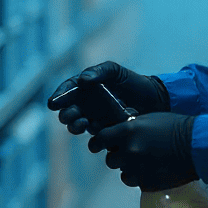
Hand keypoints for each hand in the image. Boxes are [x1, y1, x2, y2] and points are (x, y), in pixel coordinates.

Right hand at [47, 60, 168, 134]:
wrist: (153, 99)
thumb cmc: (133, 82)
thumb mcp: (117, 72)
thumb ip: (100, 72)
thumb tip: (82, 80)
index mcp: (85, 88)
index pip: (67, 91)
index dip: (58, 97)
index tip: (54, 103)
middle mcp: (86, 104)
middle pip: (67, 111)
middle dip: (65, 115)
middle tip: (71, 115)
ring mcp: (94, 118)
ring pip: (76, 126)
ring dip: (75, 126)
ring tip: (83, 123)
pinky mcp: (104, 131)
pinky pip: (93, 135)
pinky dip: (93, 133)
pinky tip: (98, 128)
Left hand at [89, 112, 197, 191]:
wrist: (197, 145)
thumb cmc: (176, 127)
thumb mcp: (149, 119)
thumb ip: (131, 127)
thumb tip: (118, 134)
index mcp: (128, 131)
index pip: (100, 139)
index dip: (96, 143)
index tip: (96, 146)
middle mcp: (129, 151)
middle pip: (110, 160)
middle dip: (117, 156)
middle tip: (129, 153)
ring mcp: (138, 169)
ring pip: (122, 174)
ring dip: (129, 169)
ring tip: (144, 163)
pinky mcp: (147, 183)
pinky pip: (136, 183)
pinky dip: (141, 178)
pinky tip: (152, 170)